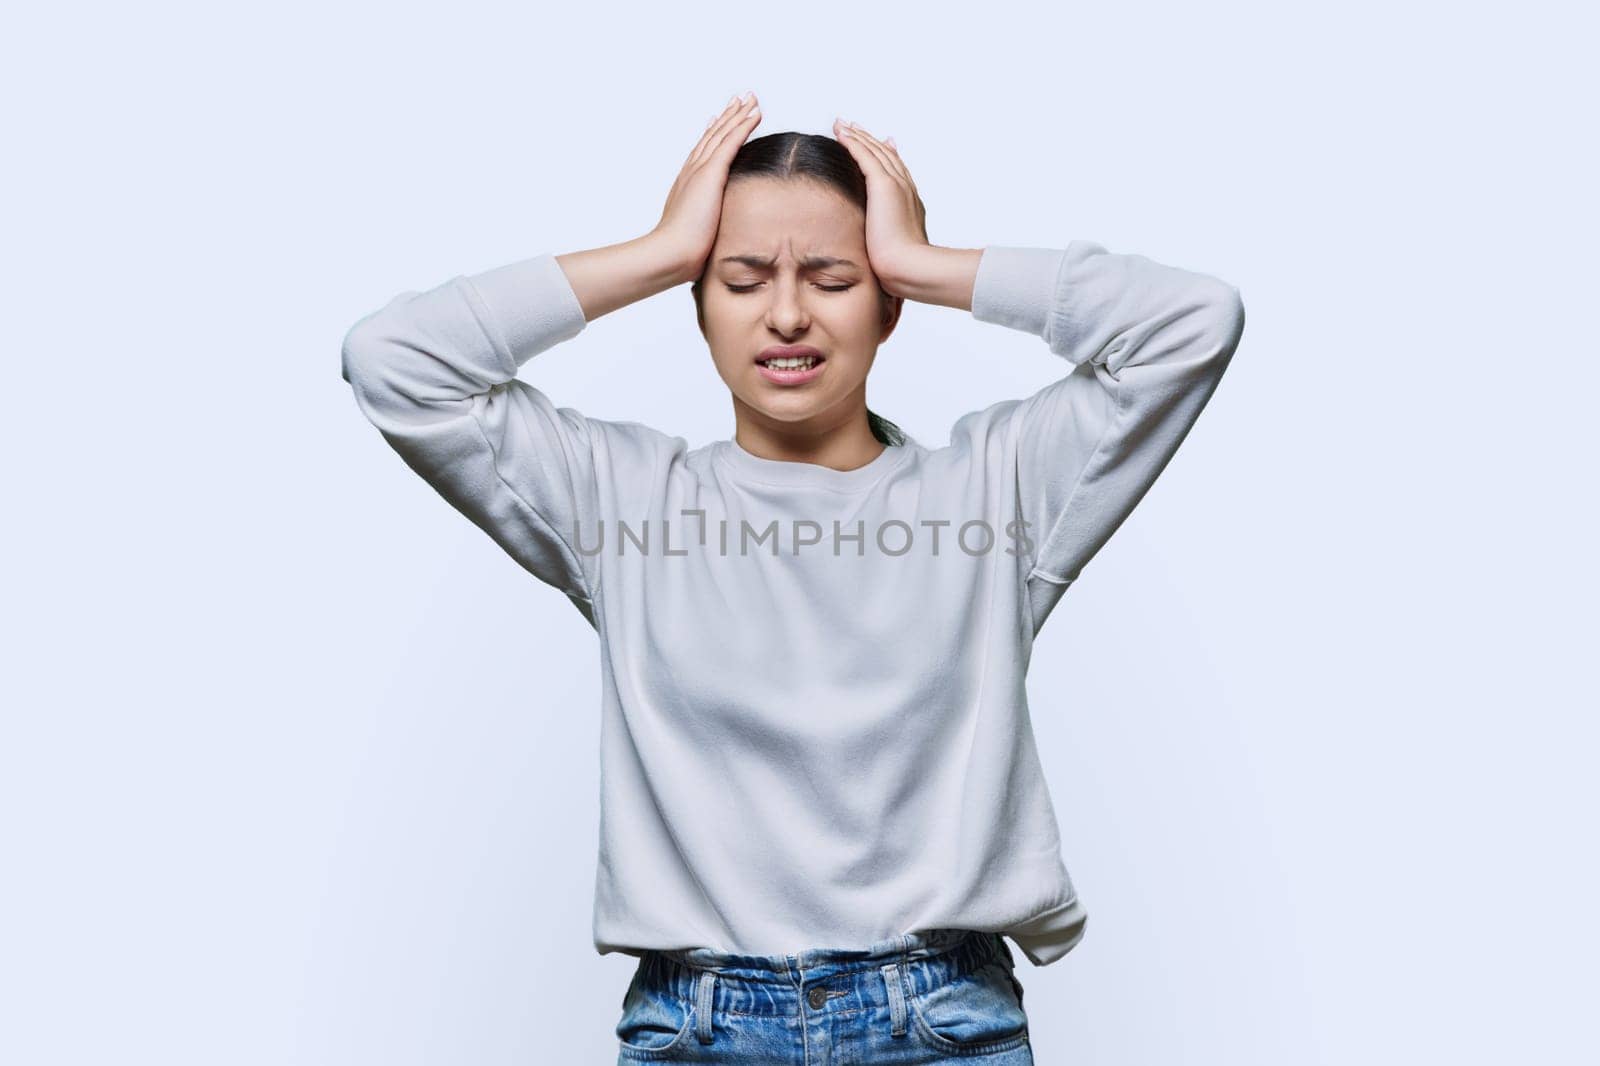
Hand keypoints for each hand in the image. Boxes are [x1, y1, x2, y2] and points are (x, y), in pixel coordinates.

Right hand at [649, 92, 763, 284]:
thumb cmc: (682, 254)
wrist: (671, 254)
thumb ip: (706, 229)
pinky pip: (731, 142)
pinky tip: (755, 113)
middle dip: (727, 117)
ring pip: (722, 134)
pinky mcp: (710, 173)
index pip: (703, 153)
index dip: (713, 135)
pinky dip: (743, 125)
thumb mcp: (697, 235)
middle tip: (739, 99)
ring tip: (751, 98)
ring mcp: (700, 171)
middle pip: (712, 136)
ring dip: (738, 114)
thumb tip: (712, 240)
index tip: (720, 120)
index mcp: (688, 185)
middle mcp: (692, 171)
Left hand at [832, 118, 931, 297]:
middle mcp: (905, 188)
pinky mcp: (884, 185)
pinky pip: (866, 155)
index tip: (878, 144)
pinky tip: (841, 133)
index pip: (896, 171)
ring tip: (841, 125)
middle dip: (869, 139)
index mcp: (909, 202)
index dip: (885, 154)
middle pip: (886, 155)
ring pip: (875, 151)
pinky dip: (853, 142)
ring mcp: (896, 184)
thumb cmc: (900, 268)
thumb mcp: (892, 249)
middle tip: (853, 127)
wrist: (908, 267)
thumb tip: (879, 250)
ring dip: (858, 136)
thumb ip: (885, 240)